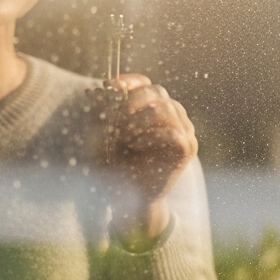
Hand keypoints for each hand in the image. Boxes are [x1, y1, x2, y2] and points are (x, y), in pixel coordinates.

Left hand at [89, 74, 197, 250]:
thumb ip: (99, 116)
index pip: (145, 83)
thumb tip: (92, 92)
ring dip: (142, 120)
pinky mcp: (187, 148)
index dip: (130, 81)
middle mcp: (171, 116)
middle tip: (117, 119)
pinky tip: (137, 145)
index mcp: (151, 109)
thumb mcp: (101, 139)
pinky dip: (152, 136)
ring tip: (126, 136)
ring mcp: (183, 130)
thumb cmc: (116, 166)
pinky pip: (174, 132)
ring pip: (167, 109)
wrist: (131, 198)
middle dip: (133, 102)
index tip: (111, 87)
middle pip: (157, 92)